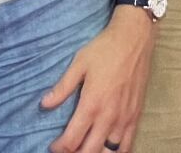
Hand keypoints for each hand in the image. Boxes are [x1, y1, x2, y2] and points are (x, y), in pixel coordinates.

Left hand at [41, 9, 155, 151]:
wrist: (134, 38)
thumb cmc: (105, 48)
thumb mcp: (79, 63)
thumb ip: (63, 87)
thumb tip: (44, 104)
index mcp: (91, 104)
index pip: (72, 141)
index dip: (59, 148)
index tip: (54, 146)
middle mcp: (108, 116)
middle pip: (89, 152)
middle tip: (68, 150)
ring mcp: (124, 118)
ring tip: (86, 150)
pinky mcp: (136, 116)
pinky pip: (128, 145)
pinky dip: (117, 152)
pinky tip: (108, 150)